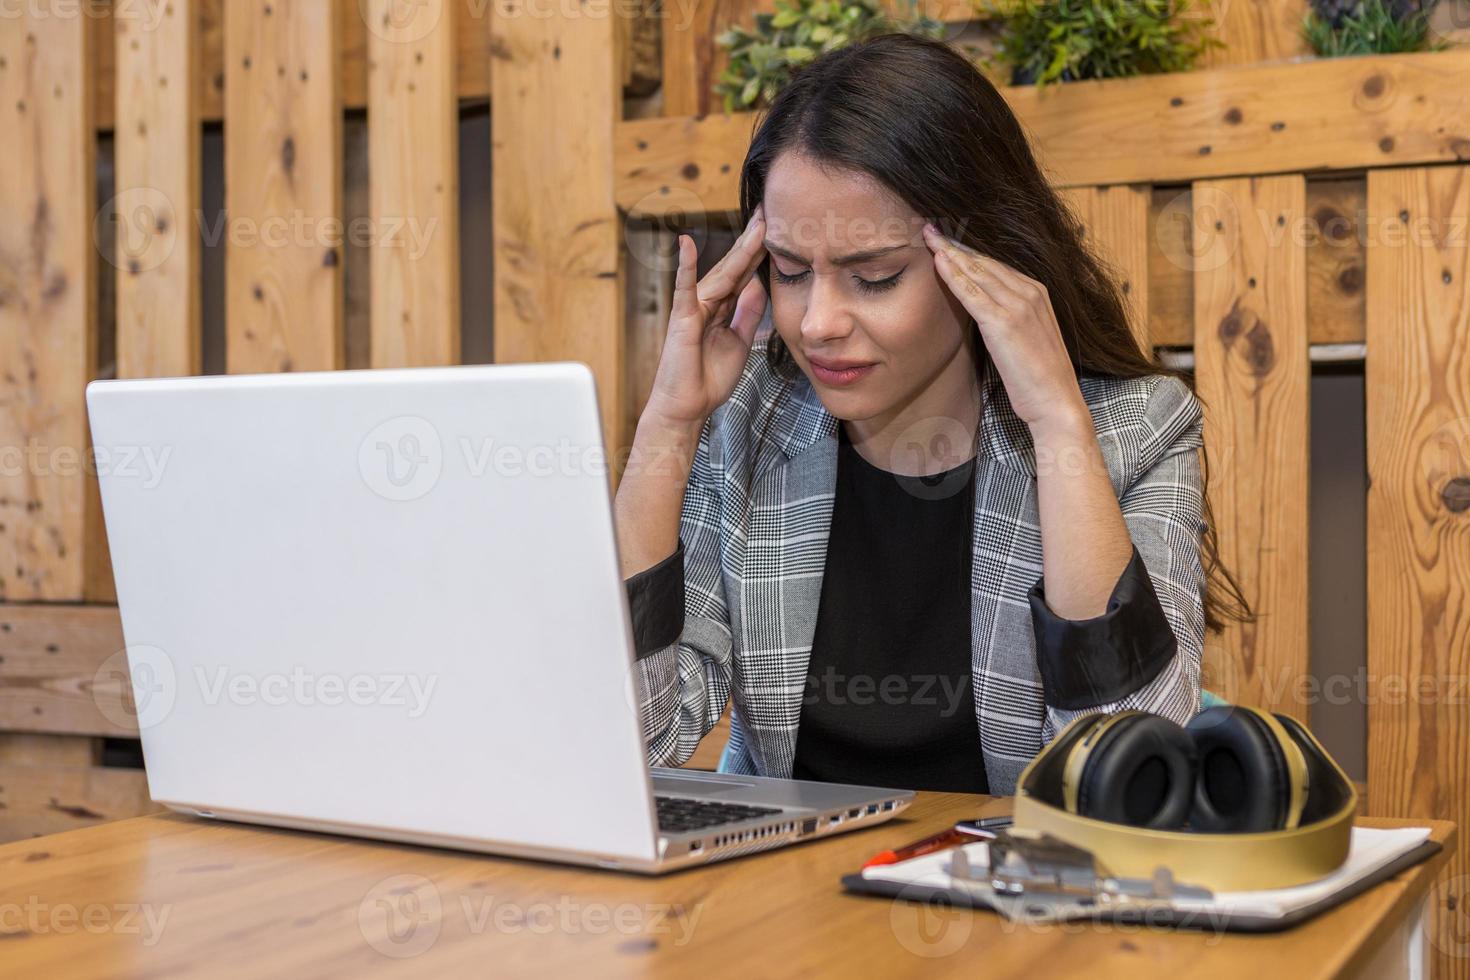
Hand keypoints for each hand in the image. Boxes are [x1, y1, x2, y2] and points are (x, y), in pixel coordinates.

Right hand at [643, 206, 768, 426]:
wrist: (689, 407)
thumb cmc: (709, 378)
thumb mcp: (740, 341)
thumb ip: (748, 313)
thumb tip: (759, 285)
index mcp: (723, 308)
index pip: (745, 274)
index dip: (761, 252)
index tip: (778, 229)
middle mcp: (708, 302)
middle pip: (735, 266)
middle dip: (753, 240)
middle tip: (770, 212)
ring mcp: (694, 308)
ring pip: (720, 273)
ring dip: (737, 248)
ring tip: (756, 224)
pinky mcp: (681, 319)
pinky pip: (684, 289)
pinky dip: (684, 266)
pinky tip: (685, 244)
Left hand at [921, 222, 1088, 430]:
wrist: (1056, 401)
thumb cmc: (1039, 377)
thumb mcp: (1027, 337)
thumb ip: (1010, 317)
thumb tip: (985, 309)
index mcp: (1038, 293)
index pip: (996, 265)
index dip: (969, 252)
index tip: (947, 240)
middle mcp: (1031, 293)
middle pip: (985, 262)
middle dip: (956, 245)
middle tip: (930, 229)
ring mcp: (1019, 306)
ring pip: (977, 272)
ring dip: (950, 253)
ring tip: (928, 237)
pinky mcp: (1004, 323)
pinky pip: (973, 293)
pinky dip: (954, 276)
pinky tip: (937, 262)